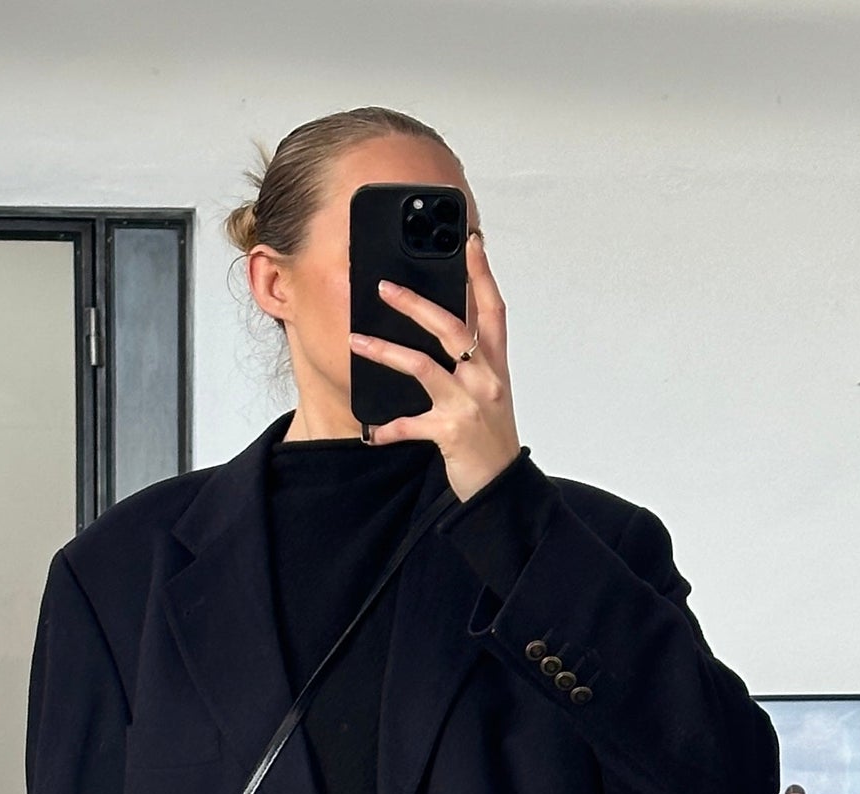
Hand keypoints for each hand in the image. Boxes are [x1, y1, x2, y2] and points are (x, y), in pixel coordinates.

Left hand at [348, 231, 519, 502]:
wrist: (502, 486)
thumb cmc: (491, 438)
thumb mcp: (489, 392)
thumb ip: (471, 360)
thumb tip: (440, 326)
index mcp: (495, 364)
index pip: (492, 308)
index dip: (481, 273)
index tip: (469, 241)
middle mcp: (485, 377)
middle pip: (450, 327)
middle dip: (416, 303)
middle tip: (384, 286)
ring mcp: (469, 403)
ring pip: (423, 366)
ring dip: (386, 351)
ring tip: (357, 340)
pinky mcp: (451, 432)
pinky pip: (411, 425)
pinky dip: (389, 428)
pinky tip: (372, 431)